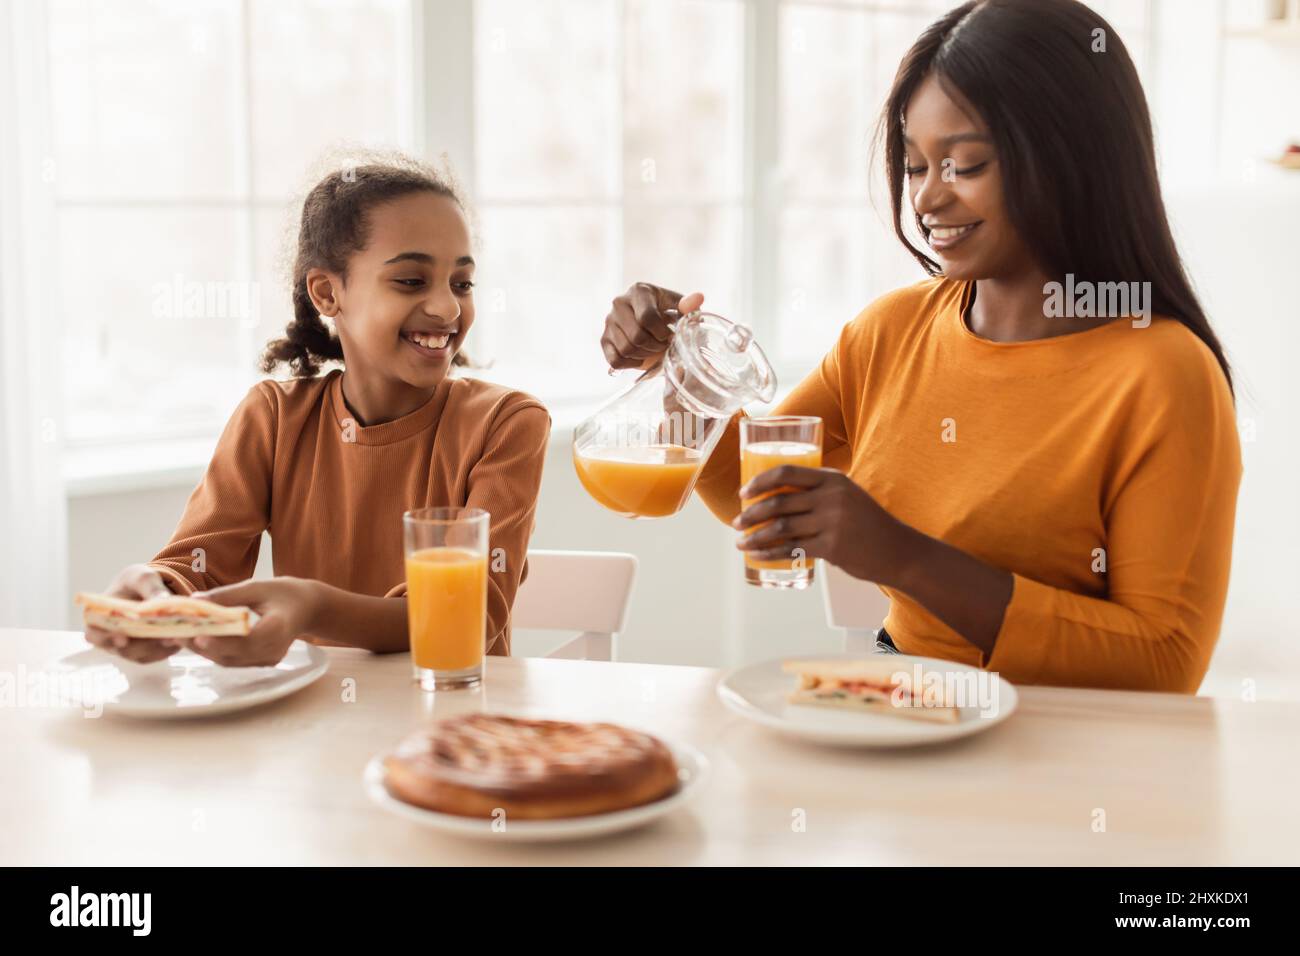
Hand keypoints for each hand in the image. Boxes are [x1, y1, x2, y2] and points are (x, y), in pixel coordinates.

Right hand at [84, 564, 182, 663]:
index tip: (122, 638)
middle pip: (123, 649)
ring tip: (177, 636)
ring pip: (143, 654)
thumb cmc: (136, 582)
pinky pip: (159, 654)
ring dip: (160, 647)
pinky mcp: (148, 652)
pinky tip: (182, 637)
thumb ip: (151, 587)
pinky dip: (170, 648)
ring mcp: (129, 648)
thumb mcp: (143, 577)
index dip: (105, 638)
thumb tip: (164, 601)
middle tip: (162, 637)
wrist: (148, 590)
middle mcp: (110, 638)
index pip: (95, 634)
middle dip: (143, 645)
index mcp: (99, 618)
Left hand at [187, 577, 322, 666]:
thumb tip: (194, 600)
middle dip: (202, 644)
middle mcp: (274, 650)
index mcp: (279, 628)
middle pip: (233, 654)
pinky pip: (232, 660)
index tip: (198, 634)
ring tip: (177, 636)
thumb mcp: (257, 586)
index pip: (249, 640)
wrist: (307, 608)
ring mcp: (267, 660)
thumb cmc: (283, 593)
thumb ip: (227, 596)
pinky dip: (212, 651)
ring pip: (228, 660)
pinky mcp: (260, 663)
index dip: (223, 640)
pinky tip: (195, 640)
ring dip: (202, 650)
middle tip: (175, 633)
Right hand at [601, 282, 703, 371]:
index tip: (670, 337)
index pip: (647, 318)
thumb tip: (698, 298)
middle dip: (655, 347)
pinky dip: (631, 364)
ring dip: (645, 356)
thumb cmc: (668, 312)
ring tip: (654, 350)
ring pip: (626, 349)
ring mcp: (609, 321)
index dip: (662, 333)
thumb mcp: (680, 307)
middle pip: (636, 336)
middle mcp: (619, 303)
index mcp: (639, 291)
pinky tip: (641, 357)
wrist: (650, 320)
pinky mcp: (604, 339)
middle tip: (664, 346)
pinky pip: (615, 360)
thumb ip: (689, 305)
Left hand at [732, 466, 915, 585]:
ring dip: (755, 535)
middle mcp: (831, 496)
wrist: (897, 550)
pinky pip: (791, 549)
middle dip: (751, 514)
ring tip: (741, 542)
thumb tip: (778, 498)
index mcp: (832, 479)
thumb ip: (819, 493)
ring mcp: (832, 522)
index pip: (786, 473)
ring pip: (780, 527)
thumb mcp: (847, 496)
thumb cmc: (867, 524)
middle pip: (778, 502)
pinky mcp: (832, 547)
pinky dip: (769, 553)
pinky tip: (757, 556)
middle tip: (736, 523)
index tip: (743, 493)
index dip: (759, 481)